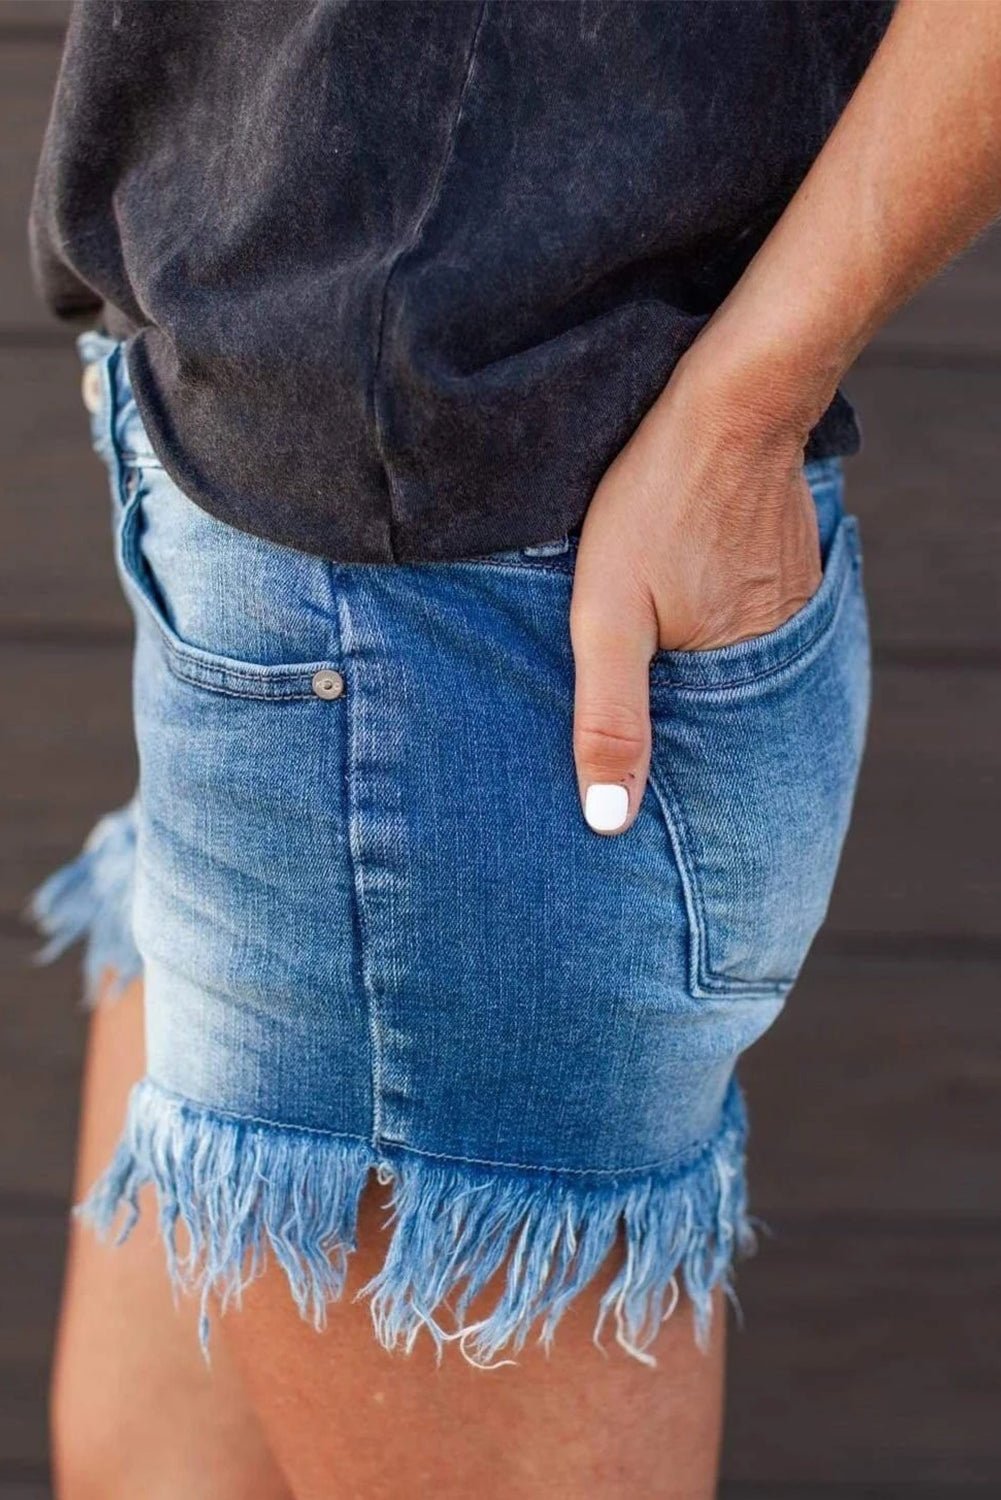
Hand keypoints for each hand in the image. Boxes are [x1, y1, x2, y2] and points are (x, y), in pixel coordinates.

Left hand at [570, 356, 821, 834]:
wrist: (726, 401)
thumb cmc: (656, 502)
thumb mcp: (607, 616)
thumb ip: (608, 716)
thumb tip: (608, 823)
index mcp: (745, 678)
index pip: (704, 757)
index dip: (664, 768)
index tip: (632, 776)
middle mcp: (783, 650)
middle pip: (720, 708)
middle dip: (677, 722)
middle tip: (634, 700)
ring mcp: (791, 605)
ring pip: (732, 661)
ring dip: (696, 668)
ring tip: (654, 656)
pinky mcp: (785, 567)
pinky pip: (746, 616)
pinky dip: (714, 624)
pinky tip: (684, 605)